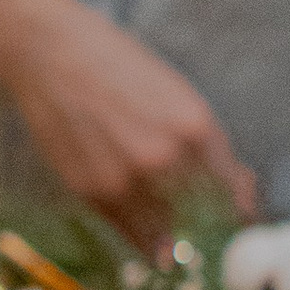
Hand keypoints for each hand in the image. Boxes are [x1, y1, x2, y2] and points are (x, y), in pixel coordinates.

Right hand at [0, 0, 255, 249]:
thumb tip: (238, 193)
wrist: (51, 55)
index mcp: (195, 129)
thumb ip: (208, 147)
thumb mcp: (179, 98)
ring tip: (160, 202)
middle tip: (196, 208)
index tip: (233, 212)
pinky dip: (144, 233)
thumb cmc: (119, 68)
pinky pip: (132, 233)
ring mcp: (125, 180)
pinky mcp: (92, 192)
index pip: (233, 195)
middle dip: (206, 218)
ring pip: (169, 233)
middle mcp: (163, 160)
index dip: (237, 208)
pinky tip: (142, 214)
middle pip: (204, 218)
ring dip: (173, 227)